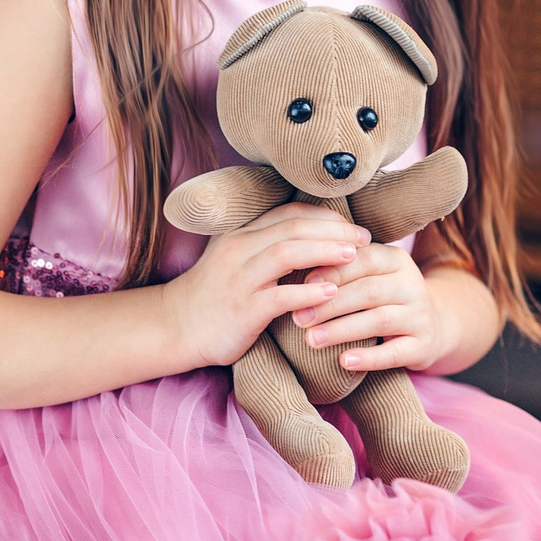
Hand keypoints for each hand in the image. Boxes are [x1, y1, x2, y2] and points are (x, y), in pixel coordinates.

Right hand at [161, 200, 369, 369]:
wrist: (175, 326)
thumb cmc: (213, 295)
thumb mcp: (235, 260)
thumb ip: (265, 246)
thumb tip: (311, 239)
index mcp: (240, 234)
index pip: (288, 213)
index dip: (325, 218)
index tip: (353, 228)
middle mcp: (238, 250)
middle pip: (292, 228)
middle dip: (334, 230)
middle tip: (365, 238)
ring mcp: (239, 279)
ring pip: (286, 253)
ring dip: (324, 251)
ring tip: (354, 256)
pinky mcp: (242, 310)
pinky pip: (279, 296)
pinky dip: (308, 293)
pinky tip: (332, 293)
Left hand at [289, 239, 445, 374]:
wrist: (432, 326)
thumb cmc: (381, 297)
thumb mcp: (366, 277)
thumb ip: (339, 269)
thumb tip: (291, 267)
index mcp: (395, 259)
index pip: (362, 259)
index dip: (332, 271)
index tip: (301, 282)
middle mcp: (411, 284)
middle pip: (368, 291)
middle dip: (329, 304)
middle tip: (298, 317)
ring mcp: (420, 316)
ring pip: (379, 321)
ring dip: (342, 330)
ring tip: (311, 339)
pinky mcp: (424, 345)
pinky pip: (396, 353)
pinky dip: (370, 358)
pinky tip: (344, 362)